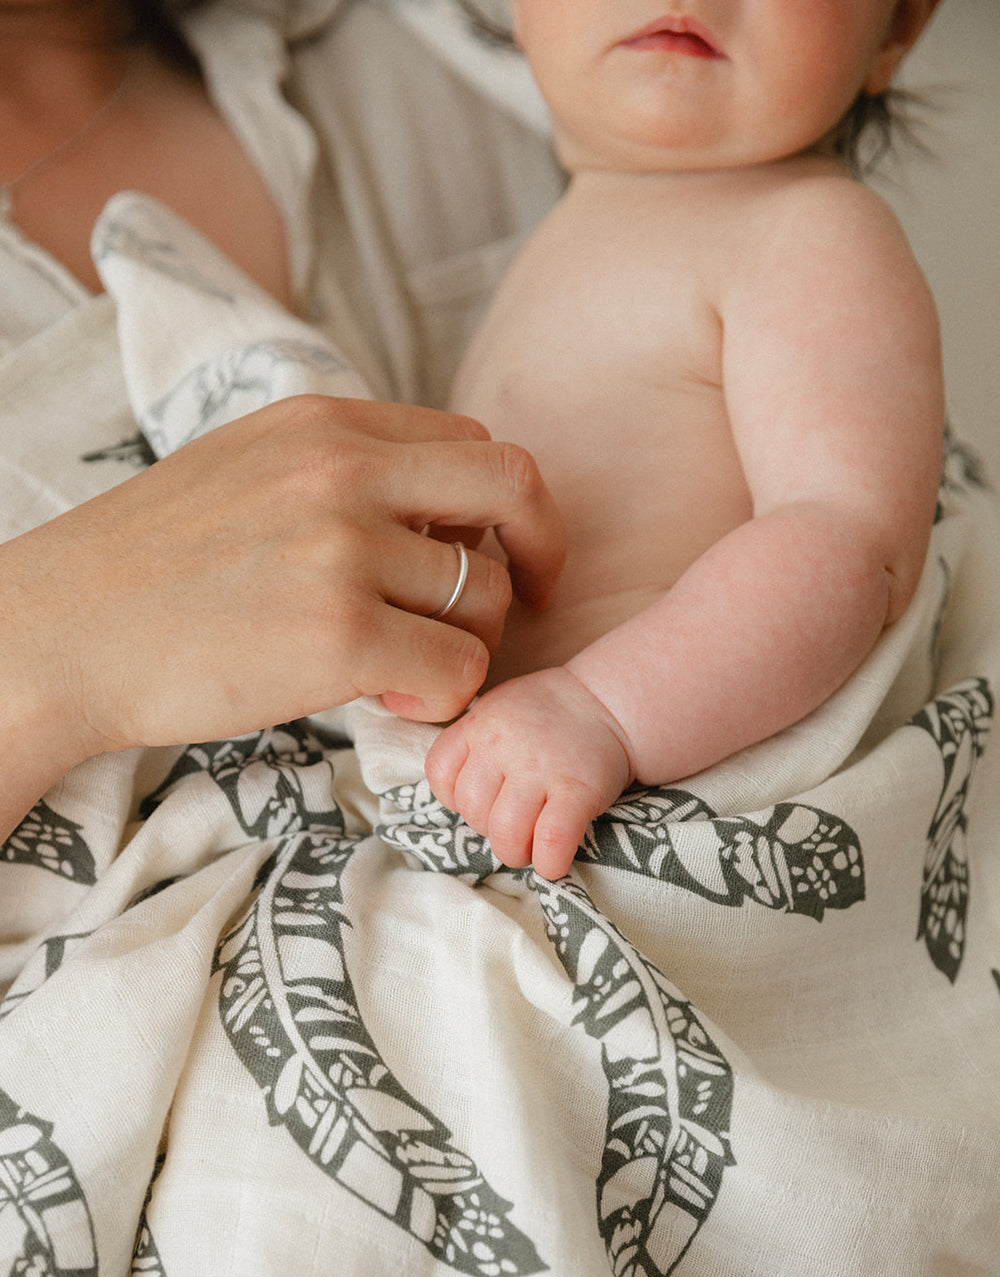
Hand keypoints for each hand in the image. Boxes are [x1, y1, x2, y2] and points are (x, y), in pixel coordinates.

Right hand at [0, 395, 563, 836]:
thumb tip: (433, 509)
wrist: (60, 632)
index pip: (469, 441)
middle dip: (545, 548)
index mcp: (324, 422)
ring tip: (408, 668)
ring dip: (471, 642)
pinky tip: (391, 699)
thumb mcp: (244, 470)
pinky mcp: (341, 637)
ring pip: (489, 597)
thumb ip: (338, 470)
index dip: (501, 503)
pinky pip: (459, 669)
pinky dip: (444, 694)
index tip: (500, 549)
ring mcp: (345, 551)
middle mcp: (345, 471)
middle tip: (535, 600)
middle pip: (513, 486)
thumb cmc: (148, 566)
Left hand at [425, 666, 633, 879]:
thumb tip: (456, 796)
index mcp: (479, 724)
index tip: (481, 799)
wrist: (608, 702)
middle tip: (514, 824)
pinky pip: (551, 841)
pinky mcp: (578, 791)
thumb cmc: (547, 714)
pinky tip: (554, 861)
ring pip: (506, 834)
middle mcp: (503, 745)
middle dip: (489, 829)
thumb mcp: (497, 710)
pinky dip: (549, 863)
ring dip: (516, 853)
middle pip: (472, 811)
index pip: (439, 773)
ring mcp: (541, 769)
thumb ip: (471, 744)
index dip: (454, 796)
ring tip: (531, 847)